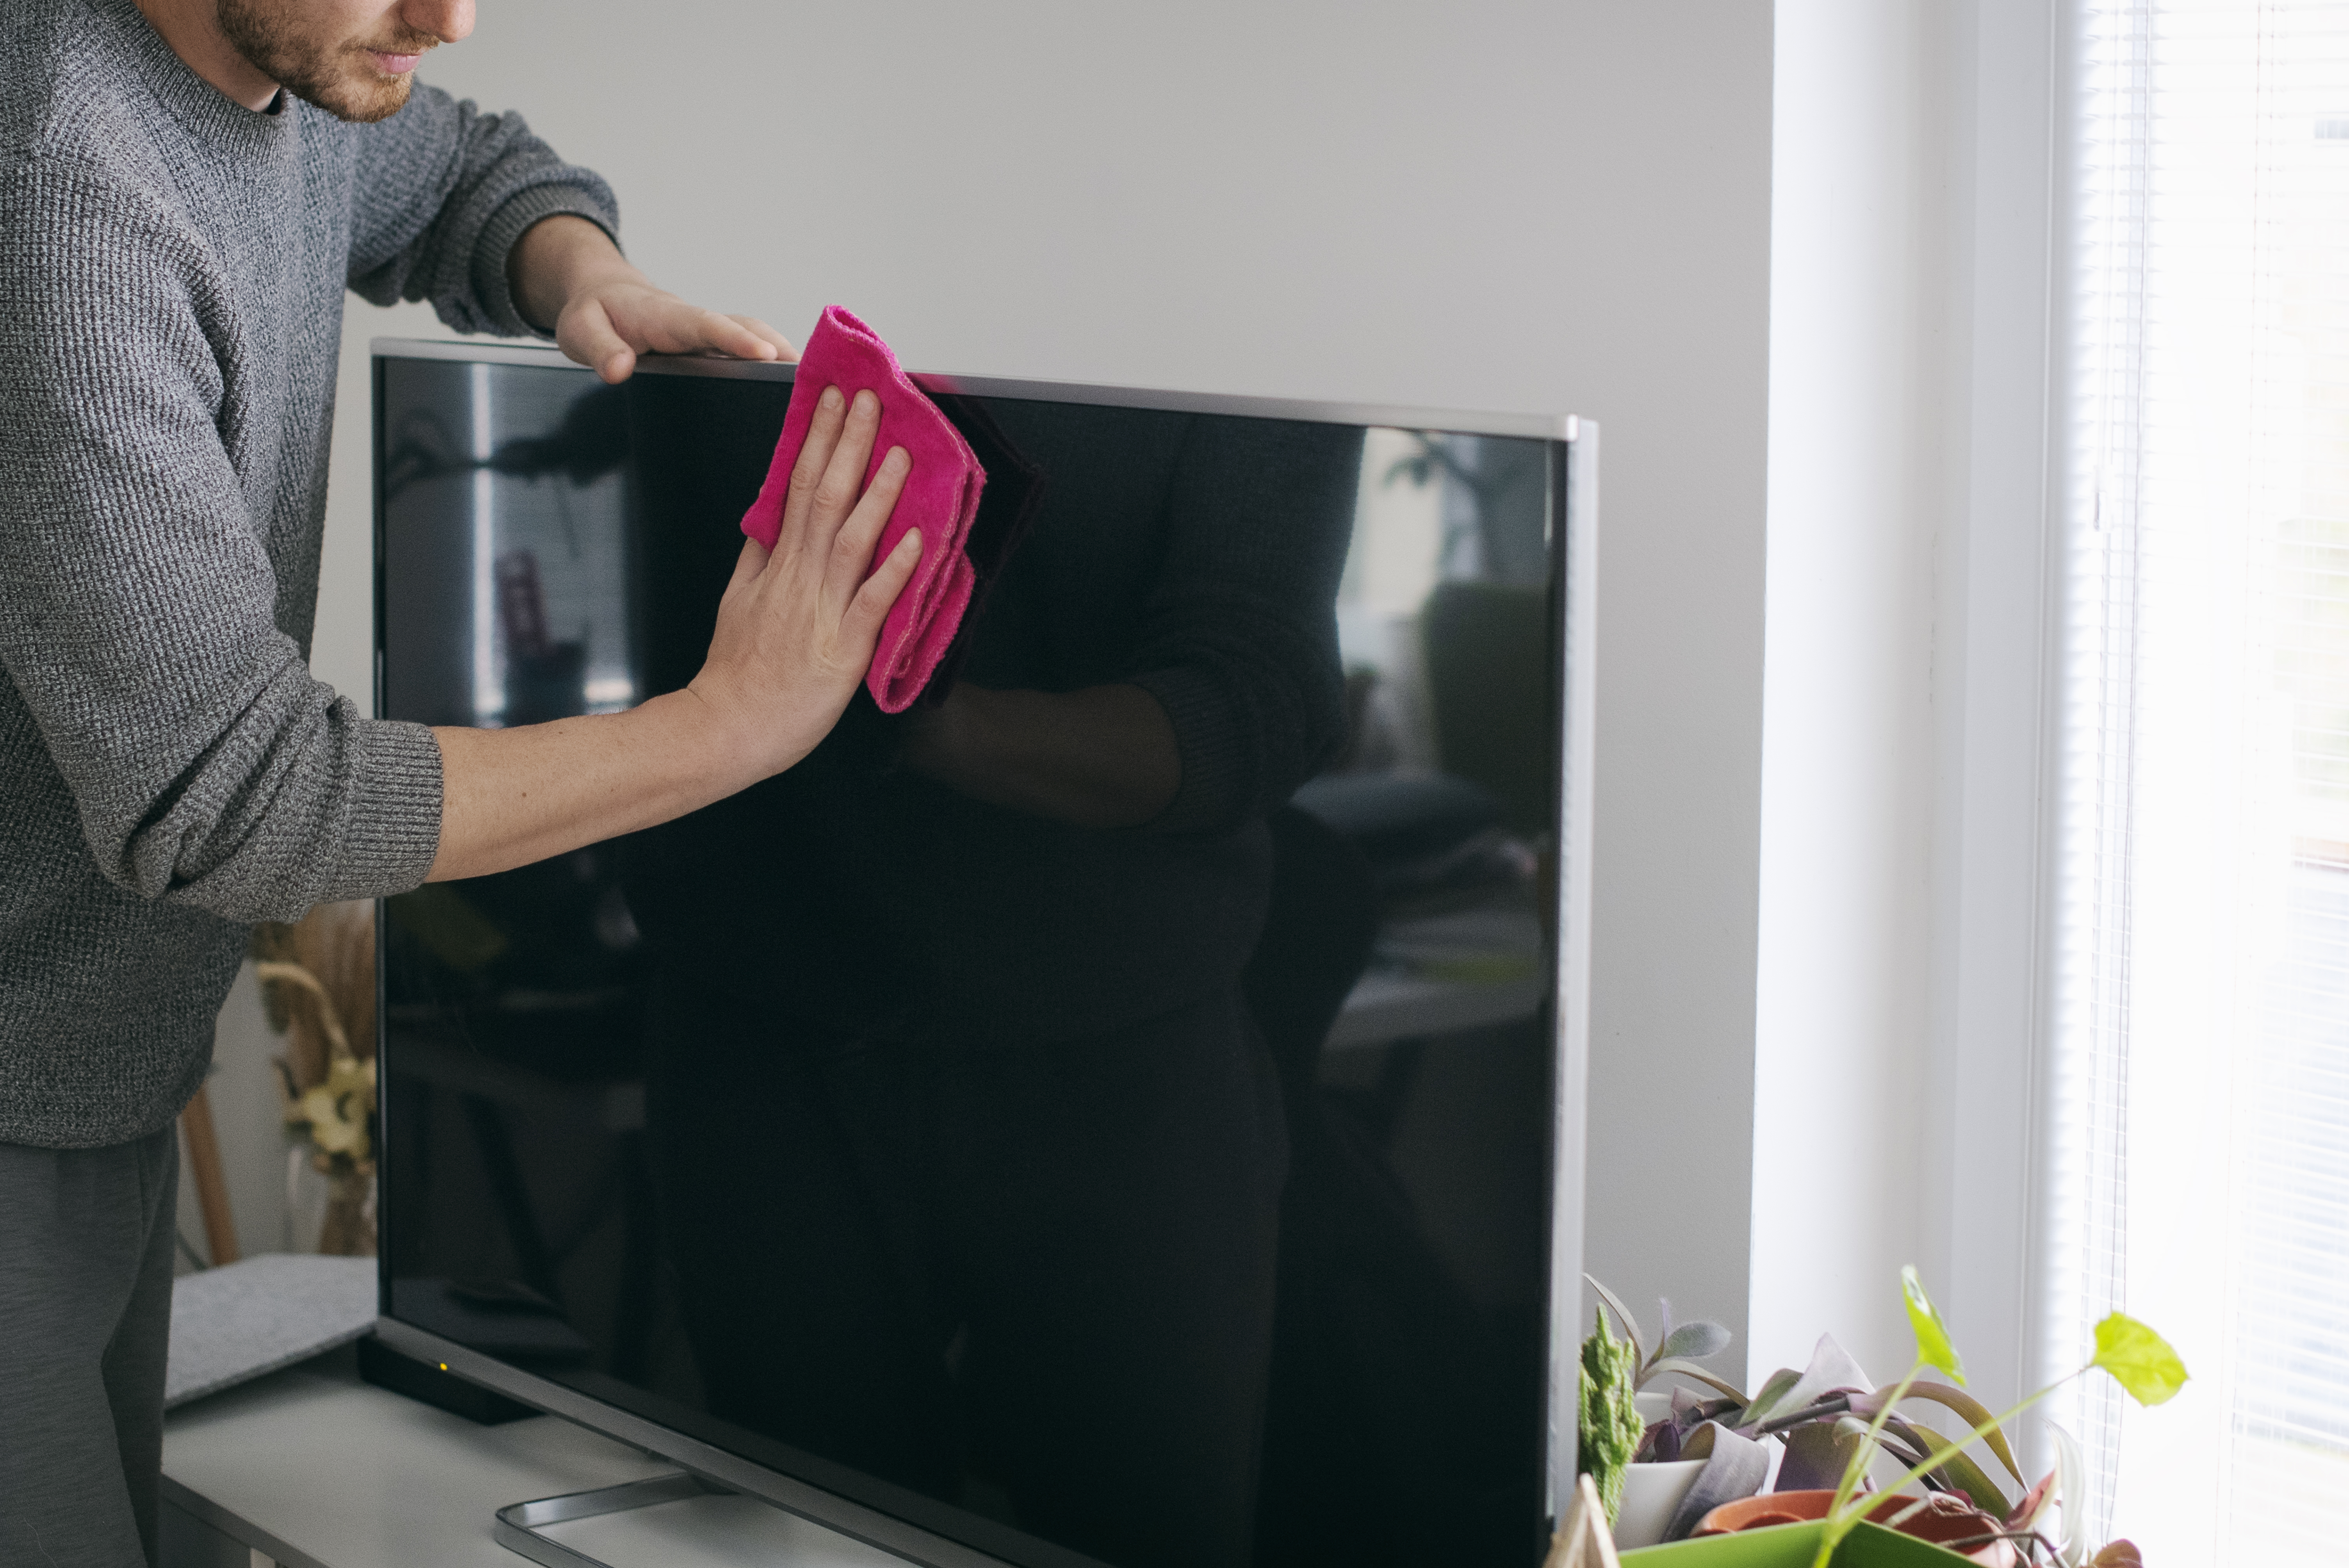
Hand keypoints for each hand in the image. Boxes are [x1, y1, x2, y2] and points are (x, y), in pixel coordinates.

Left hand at [510, 215, 795, 382]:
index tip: (764, 355)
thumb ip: (599, 349)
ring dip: (784, 357)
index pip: (706, 325)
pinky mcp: (714, 345)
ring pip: (754, 338)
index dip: (736, 339)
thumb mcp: (580, 329)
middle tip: (812, 377)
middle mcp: (696, 321)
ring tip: (816, 388)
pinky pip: (749, 350)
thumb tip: (620, 370)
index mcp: (666, 316)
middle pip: (746, 329)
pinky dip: (775, 364)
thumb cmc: (593, 313)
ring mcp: (709, 333)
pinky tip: (794, 390)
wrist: (601, 297)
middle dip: (779, 349)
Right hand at [687, 385, 922, 778]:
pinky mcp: (843, 648)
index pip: (796, 486)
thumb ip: (755, 558)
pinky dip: (893, 568)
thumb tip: (766, 518)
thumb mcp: (735, 602)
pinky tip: (914, 537)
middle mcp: (799, 577)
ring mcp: (821, 610)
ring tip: (898, 450)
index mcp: (776, 564)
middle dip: (846, 442)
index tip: (829, 398)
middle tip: (866, 396)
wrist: (727, 728)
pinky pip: (871, 601)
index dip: (815, 438)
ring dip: (876, 491)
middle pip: (823, 497)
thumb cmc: (736, 672)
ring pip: (850, 538)